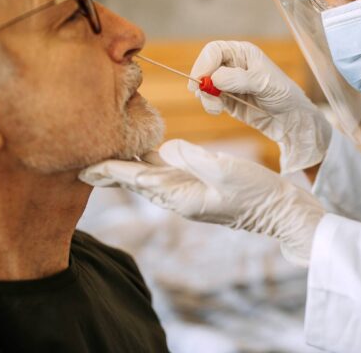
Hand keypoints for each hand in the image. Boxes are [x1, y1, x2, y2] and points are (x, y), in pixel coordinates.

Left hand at [79, 140, 325, 265]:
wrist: (281, 212)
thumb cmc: (257, 193)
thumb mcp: (227, 172)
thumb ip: (194, 159)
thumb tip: (168, 148)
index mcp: (181, 197)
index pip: (138, 179)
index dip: (110, 170)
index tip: (83, 165)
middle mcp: (179, 197)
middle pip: (136, 181)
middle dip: (109, 172)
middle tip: (79, 164)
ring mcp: (188, 193)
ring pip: (148, 177)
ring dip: (125, 167)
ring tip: (102, 157)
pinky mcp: (199, 187)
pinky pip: (166, 174)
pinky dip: (149, 163)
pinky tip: (142, 153)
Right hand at [190, 41, 331, 173]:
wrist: (291, 119)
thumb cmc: (283, 94)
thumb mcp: (263, 83)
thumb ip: (239, 79)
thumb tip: (215, 78)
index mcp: (242, 53)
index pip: (214, 51)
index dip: (204, 62)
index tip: (201, 78)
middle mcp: (233, 66)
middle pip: (205, 67)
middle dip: (202, 81)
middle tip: (203, 94)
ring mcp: (228, 84)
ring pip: (205, 85)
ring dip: (205, 96)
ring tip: (216, 107)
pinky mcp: (227, 101)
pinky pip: (210, 100)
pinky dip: (210, 105)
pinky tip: (218, 110)